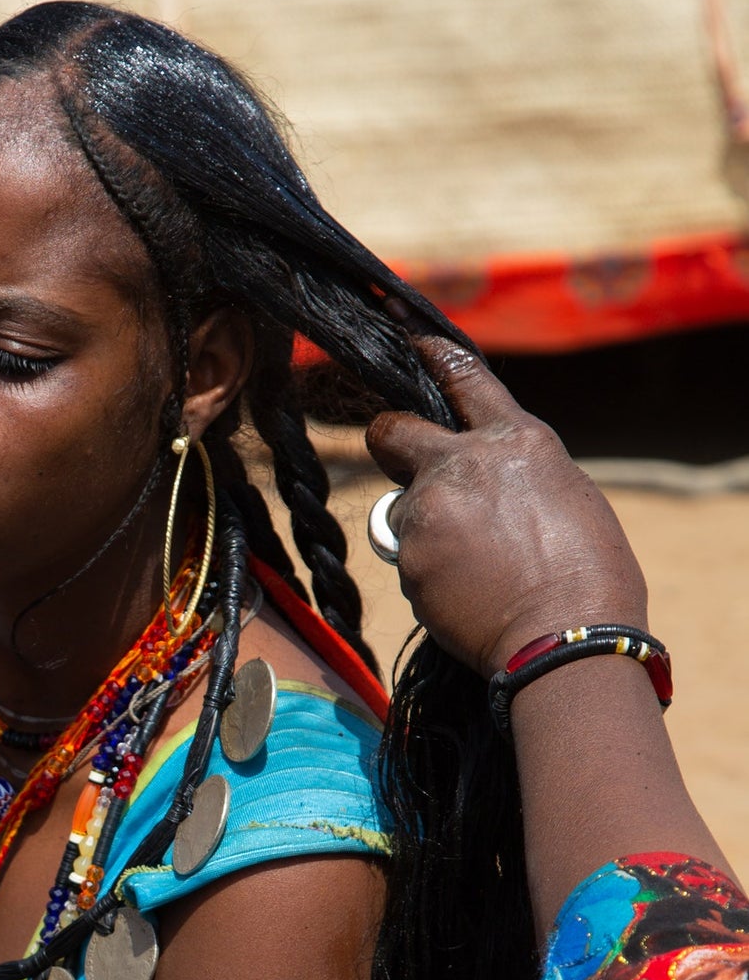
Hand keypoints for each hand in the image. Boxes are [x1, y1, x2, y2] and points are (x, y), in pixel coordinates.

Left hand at [364, 339, 649, 678]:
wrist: (567, 637)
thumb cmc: (589, 575)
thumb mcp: (565, 495)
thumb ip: (513, 474)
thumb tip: (485, 479)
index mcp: (516, 439)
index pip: (461, 378)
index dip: (429, 356)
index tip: (407, 342)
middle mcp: (464, 462)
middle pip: (392, 430)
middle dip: (389, 440)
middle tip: (397, 458)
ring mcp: (429, 508)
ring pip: (403, 509)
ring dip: (424, 529)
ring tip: (472, 567)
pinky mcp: (408, 557)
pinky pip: (408, 559)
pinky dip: (428, 573)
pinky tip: (466, 593)